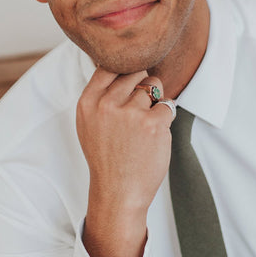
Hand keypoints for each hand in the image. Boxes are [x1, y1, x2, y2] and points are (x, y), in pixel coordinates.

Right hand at [77, 68, 173, 256]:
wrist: (118, 192)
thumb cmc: (107, 158)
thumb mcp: (89, 124)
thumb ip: (100, 95)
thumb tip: (119, 64)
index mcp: (88, 103)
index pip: (110, 66)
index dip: (124, 72)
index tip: (128, 87)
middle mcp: (106, 105)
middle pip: (135, 72)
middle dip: (143, 86)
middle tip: (138, 113)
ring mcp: (130, 113)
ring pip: (153, 87)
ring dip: (155, 103)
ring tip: (143, 128)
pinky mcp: (153, 124)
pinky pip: (168, 105)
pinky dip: (166, 119)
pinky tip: (153, 137)